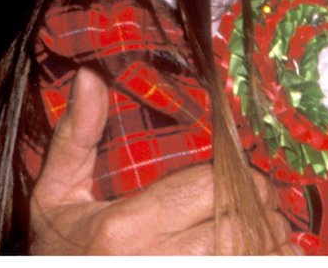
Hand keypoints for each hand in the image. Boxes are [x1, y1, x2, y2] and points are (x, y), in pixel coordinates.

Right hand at [28, 67, 297, 254]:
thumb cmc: (59, 252)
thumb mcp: (55, 197)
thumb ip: (76, 139)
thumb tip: (91, 78)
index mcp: (125, 227)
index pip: (209, 187)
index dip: (235, 176)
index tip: (236, 174)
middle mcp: (156, 262)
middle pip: (239, 223)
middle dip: (258, 206)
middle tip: (256, 199)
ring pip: (254, 254)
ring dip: (269, 238)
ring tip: (262, 228)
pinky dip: (272, 259)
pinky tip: (260, 253)